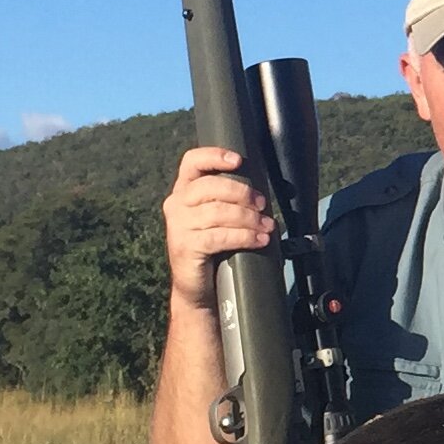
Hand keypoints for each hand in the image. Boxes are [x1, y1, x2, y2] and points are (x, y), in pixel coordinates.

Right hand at [162, 146, 273, 309]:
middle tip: (262, 204)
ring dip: (248, 218)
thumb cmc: (214, 247)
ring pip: (218, 212)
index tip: (238, 160)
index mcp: (184, 190)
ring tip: (267, 226)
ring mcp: (178, 226)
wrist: (198, 287)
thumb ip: (228, 199)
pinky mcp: (185, 246)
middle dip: (242, 193)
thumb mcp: (218, 217)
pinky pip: (219, 236)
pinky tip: (259, 239)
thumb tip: (261, 190)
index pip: (192, 162)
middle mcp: (176, 204)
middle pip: (210, 186)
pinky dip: (244, 236)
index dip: (214, 156)